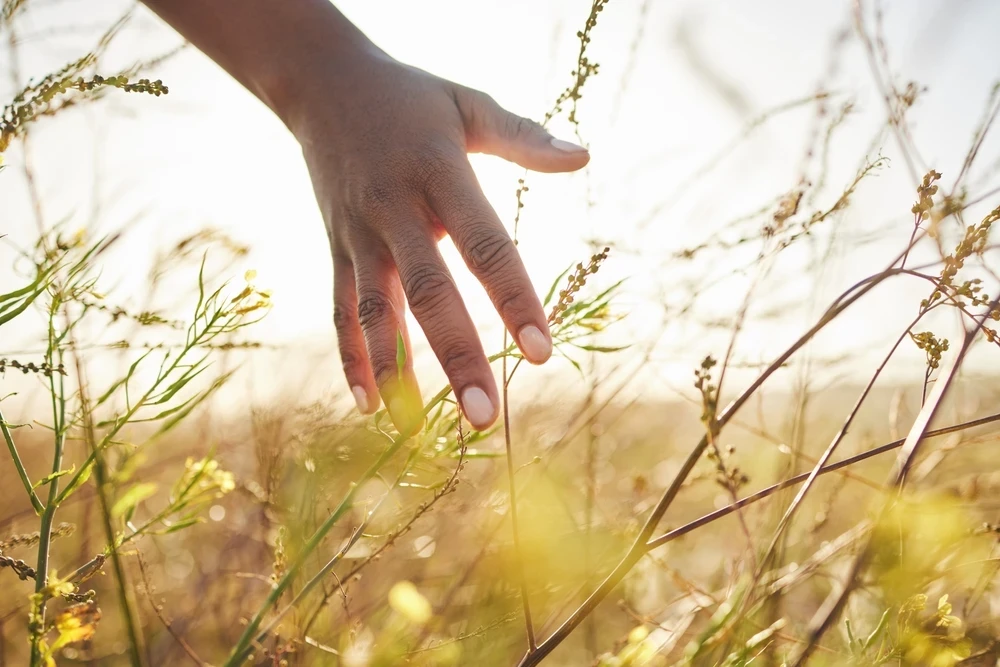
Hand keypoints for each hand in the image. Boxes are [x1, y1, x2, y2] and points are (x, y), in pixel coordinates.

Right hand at [288, 51, 588, 432]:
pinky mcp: (335, 248)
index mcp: (438, 173)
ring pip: (377, 311)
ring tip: (415, 430)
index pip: (484, 244)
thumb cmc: (409, 97)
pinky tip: (369, 403)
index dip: (513, 298)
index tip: (542, 353)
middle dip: (456, 356)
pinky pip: (341, 309)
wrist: (319, 84)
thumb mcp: (467, 104)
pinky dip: (353, 356)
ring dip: (398, 371)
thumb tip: (584, 155)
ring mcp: (358, 233)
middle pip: (428, 292)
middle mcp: (394, 209)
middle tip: (483, 416)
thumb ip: (524, 136)